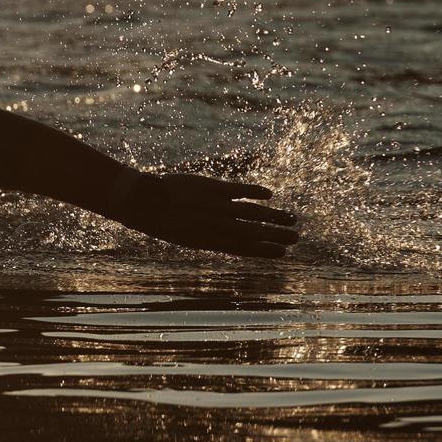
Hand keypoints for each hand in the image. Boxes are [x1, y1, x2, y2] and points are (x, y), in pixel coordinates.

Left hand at [111, 173, 297, 257]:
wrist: (145, 203)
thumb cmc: (162, 221)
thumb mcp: (185, 237)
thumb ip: (208, 238)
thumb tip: (225, 240)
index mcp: (210, 241)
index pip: (245, 248)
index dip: (265, 251)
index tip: (283, 253)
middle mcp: (218, 226)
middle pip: (254, 232)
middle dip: (277, 236)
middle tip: (296, 238)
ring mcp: (217, 207)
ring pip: (253, 213)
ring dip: (274, 216)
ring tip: (290, 218)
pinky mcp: (214, 188)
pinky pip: (241, 190)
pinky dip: (256, 192)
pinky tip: (269, 195)